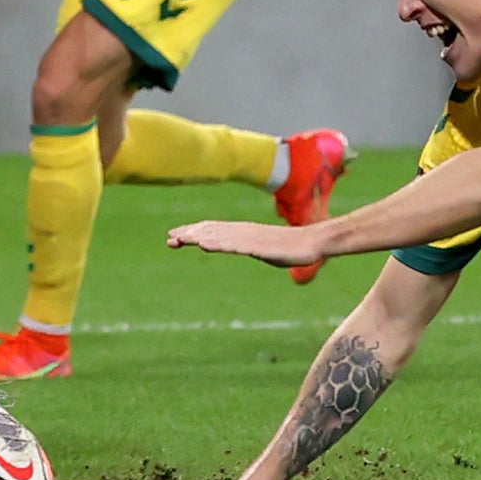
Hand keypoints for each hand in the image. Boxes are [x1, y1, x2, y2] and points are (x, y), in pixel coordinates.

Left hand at [165, 217, 321, 268]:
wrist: (311, 244)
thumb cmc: (290, 248)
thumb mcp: (263, 250)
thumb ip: (249, 248)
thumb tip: (243, 249)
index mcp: (242, 232)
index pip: (212, 230)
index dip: (194, 232)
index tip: (176, 237)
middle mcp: (242, 231)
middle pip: (210, 230)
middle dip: (189, 234)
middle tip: (169, 239)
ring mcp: (249, 237)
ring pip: (217, 236)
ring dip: (197, 237)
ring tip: (179, 239)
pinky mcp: (257, 246)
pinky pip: (233, 245)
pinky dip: (217, 244)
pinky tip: (205, 245)